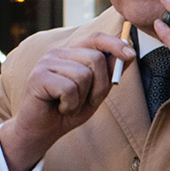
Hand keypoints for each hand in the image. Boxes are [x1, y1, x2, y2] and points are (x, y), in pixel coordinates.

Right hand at [0, 32, 135, 170]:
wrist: (40, 132)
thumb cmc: (67, 111)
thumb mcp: (95, 93)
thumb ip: (109, 74)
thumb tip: (129, 54)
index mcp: (72, 53)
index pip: (96, 38)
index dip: (115, 44)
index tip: (131, 55)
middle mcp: (58, 53)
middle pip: (95, 58)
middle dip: (100, 85)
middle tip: (86, 101)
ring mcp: (46, 62)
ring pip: (84, 75)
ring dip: (82, 98)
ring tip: (69, 105)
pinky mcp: (38, 76)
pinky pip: (69, 88)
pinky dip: (70, 104)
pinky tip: (60, 108)